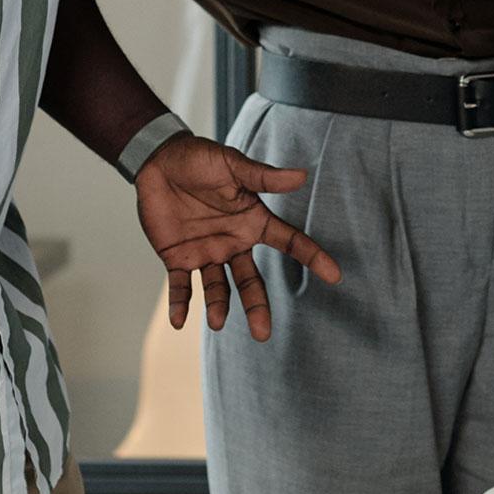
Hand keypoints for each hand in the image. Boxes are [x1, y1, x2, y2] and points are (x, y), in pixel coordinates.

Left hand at [135, 136, 342, 340]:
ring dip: (218, 306)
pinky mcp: (177, 258)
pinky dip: (180, 304)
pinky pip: (180, 286)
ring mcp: (206, 253)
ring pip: (218, 288)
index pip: (289, 243)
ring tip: (217, 323)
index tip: (335, 275)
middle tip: (263, 334)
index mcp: (252, 222)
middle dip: (257, 306)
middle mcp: (233, 243)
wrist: (159, 161)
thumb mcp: (233, 166)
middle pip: (251, 281)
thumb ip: (263, 177)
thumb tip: (302, 176)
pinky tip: (178, 321)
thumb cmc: (201, 159)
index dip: (313, 257)